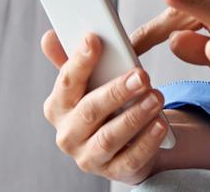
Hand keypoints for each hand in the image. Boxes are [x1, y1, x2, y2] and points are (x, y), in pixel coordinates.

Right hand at [40, 31, 170, 185]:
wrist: (122, 145)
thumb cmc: (103, 106)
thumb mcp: (89, 83)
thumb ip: (73, 60)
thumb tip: (49, 37)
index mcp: (58, 107)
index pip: (66, 83)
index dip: (79, 61)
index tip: (95, 39)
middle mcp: (68, 135)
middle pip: (89, 112)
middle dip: (116, 91)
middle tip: (142, 75)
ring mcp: (88, 157)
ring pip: (109, 138)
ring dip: (134, 116)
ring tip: (156, 97)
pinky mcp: (114, 172)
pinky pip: (130, 159)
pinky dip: (146, 142)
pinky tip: (160, 124)